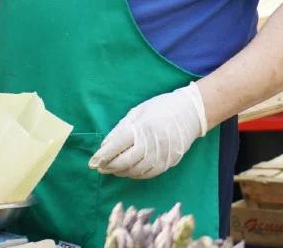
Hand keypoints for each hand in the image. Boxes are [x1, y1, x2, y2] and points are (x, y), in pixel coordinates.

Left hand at [89, 82, 207, 179]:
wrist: (190, 112)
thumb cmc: (160, 108)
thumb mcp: (137, 112)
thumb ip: (120, 129)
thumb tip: (105, 146)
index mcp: (141, 128)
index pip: (116, 146)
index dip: (102, 156)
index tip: (92, 162)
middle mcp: (151, 144)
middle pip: (124, 162)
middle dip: (109, 167)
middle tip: (99, 168)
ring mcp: (161, 155)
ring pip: (135, 171)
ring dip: (121, 172)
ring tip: (112, 169)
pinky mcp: (169, 162)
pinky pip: (148, 174)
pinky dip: (135, 174)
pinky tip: (128, 171)